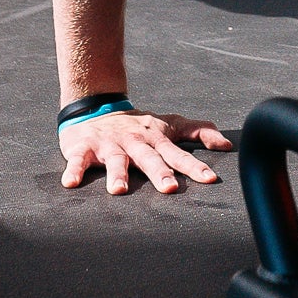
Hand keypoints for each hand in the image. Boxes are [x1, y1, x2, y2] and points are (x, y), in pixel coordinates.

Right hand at [60, 109, 232, 195]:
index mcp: (156, 139)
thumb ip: (198, 131)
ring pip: (115, 160)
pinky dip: (74, 170)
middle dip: (159, 172)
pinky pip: (79, 160)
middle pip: (149, 158)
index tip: (210, 179)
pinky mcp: (84, 147)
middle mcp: (134, 142)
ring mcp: (109, 145)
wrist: (96, 107)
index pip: (178, 154)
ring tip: (119, 190)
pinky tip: (71, 183)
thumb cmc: (137, 125)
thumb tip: (227, 145)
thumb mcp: (169, 124)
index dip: (194, 167)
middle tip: (170, 188)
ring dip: (117, 174)